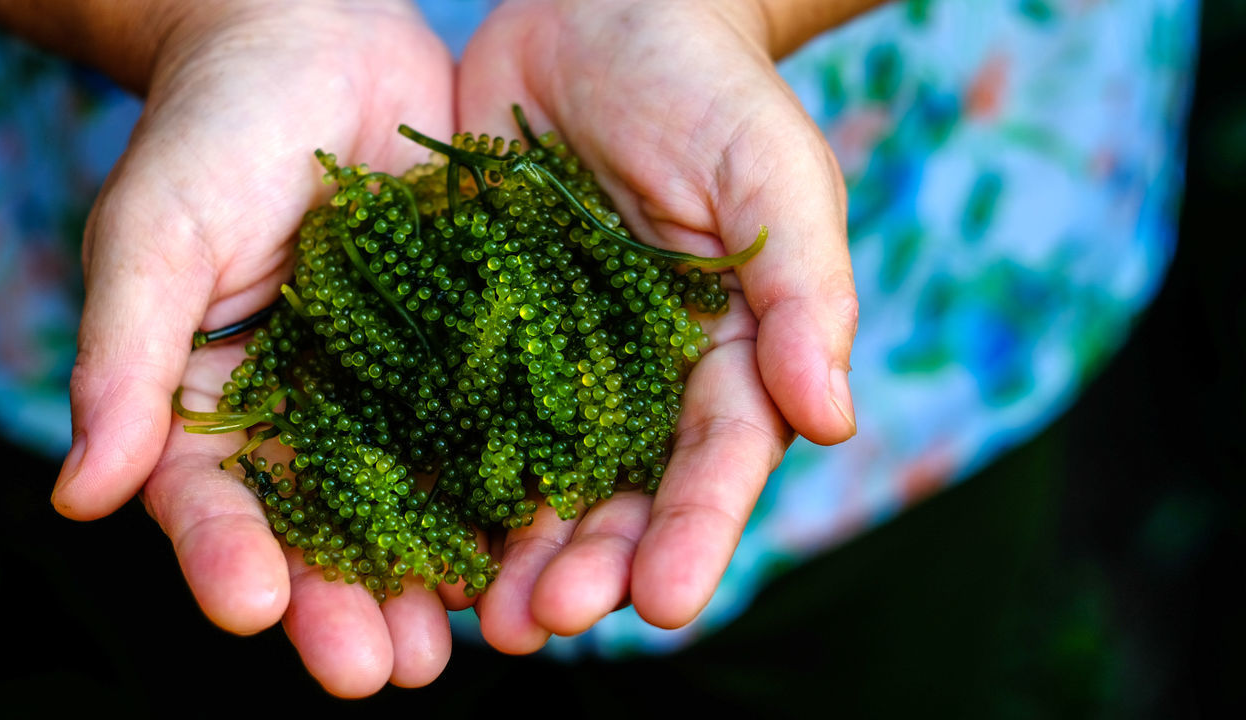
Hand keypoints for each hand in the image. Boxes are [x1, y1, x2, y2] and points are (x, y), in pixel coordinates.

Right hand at [48, 0, 461, 694]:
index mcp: (216, 404)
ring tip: (468, 638)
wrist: (318, 43)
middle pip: (325, 530)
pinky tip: (538, 540)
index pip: (214, 501)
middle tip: (384, 668)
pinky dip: (514, 489)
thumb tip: (83, 495)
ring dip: (440, 575)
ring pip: (418, 500)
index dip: (229, 556)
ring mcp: (397, 389)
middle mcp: (311, 414)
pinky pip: (495, 428)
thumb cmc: (214, 131)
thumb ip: (127, 357)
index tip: (250, 607)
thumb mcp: (157, 233)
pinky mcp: (472, 351)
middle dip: (349, 602)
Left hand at [456, 0, 857, 651]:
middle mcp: (638, 378)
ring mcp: (551, 361)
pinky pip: (455, 411)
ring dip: (513, 549)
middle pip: (622, 492)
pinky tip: (411, 529)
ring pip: (535, 475)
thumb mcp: (772, 171)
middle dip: (593, 562)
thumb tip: (834, 418)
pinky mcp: (475, 330)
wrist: (598, 10)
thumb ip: (805, 292)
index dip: (698, 531)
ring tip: (485, 615)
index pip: (720, 459)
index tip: (671, 603)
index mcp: (725, 353)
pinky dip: (438, 474)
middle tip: (549, 621)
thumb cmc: (704, 86)